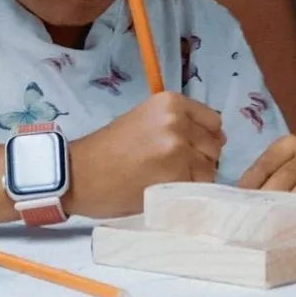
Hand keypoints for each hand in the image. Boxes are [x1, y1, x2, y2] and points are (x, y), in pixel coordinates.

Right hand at [70, 91, 224, 218]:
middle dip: (200, 160)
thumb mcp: (145, 122)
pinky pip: (198, 187)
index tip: (188, 150)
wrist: (77, 174)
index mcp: (171, 103)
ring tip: (166, 181)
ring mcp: (177, 148)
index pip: (214, 121)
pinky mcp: (175, 175)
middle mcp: (177, 121)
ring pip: (209, 169)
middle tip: (172, 170)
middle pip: (214, 146)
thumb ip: (179, 125)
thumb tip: (218, 139)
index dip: (204, 139)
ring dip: (194, 178)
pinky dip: (186, 193)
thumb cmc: (108, 151)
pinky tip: (164, 192)